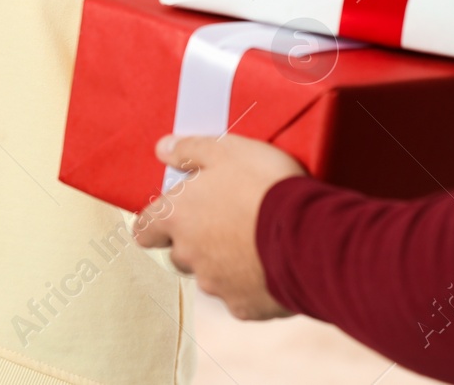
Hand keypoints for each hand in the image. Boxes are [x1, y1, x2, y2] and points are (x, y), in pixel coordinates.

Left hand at [134, 133, 304, 319]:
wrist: (308, 233)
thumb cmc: (265, 186)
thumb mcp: (227, 150)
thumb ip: (191, 150)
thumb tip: (164, 148)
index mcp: (178, 216)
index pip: (144, 228)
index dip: (154, 222)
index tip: (166, 218)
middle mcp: (189, 254)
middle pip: (179, 252)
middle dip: (195, 240)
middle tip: (225, 220)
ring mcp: (216, 284)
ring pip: (209, 274)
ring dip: (224, 261)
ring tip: (255, 239)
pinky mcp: (244, 305)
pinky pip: (240, 294)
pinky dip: (251, 282)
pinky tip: (271, 263)